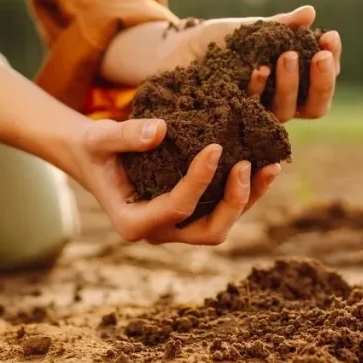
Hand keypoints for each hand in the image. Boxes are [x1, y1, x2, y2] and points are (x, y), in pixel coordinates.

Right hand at [67, 117, 280, 244]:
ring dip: (248, 199)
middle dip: (234, 202)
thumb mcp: (100, 137)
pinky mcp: (189, 214)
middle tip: (247, 165)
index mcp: (133, 222)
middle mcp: (158, 232)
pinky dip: (244, 192)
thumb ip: (125, 135)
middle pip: (208, 231)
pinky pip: (222, 210)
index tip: (215, 146)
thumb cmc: (94, 147)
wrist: (92, 156)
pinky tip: (263, 165)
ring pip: (221, 225)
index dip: (199, 180)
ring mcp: (176, 227)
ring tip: (271, 166)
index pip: (176, 207)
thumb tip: (160, 130)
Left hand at [153, 6, 342, 121]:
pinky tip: (257, 69)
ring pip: (285, 112)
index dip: (330, 62)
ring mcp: (254, 115)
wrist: (172, 50)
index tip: (330, 36)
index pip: (322, 80)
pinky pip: (250, 111)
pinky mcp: (229, 121)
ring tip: (286, 55)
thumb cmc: (215, 41)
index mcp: (290, 83)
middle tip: (319, 54)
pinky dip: (257, 89)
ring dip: (290, 84)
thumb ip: (279, 26)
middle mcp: (277, 104)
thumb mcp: (249, 29)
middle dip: (320, 81)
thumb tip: (310, 13)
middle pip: (315, 106)